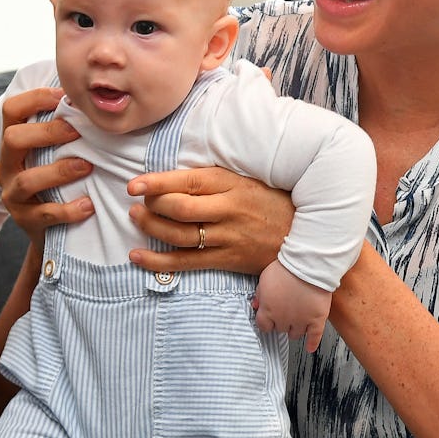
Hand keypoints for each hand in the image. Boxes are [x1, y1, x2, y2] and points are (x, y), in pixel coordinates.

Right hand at [0, 87, 94, 250]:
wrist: (53, 226)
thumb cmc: (60, 176)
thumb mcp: (57, 149)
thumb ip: (67, 125)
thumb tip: (95, 93)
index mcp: (14, 142)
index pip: (12, 110)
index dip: (35, 98)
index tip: (64, 95)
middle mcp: (7, 165)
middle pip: (12, 139)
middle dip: (46, 132)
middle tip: (77, 131)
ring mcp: (12, 194)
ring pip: (26, 180)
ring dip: (59, 171)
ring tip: (87, 167)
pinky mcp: (25, 220)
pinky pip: (43, 214)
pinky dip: (68, 210)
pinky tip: (89, 205)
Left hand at [126, 167, 293, 275]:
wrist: (304, 235)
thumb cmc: (270, 201)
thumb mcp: (246, 179)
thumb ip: (214, 178)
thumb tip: (174, 175)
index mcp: (232, 184)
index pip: (188, 181)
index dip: (157, 183)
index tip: (134, 184)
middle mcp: (228, 210)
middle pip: (180, 209)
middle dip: (151, 205)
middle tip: (136, 202)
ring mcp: (228, 237)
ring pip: (179, 235)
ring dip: (151, 228)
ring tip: (135, 219)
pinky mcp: (227, 260)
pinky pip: (186, 263)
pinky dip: (158, 261)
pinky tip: (138, 256)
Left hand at [254, 260, 330, 351]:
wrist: (308, 264)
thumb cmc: (286, 268)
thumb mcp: (265, 278)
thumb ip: (259, 294)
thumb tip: (255, 305)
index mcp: (268, 310)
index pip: (263, 326)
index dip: (266, 321)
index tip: (269, 319)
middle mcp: (283, 319)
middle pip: (280, 329)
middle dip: (281, 321)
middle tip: (285, 313)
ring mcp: (301, 321)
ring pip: (295, 334)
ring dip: (295, 329)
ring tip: (297, 322)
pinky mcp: (317, 319)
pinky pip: (315, 336)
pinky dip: (312, 343)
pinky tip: (310, 347)